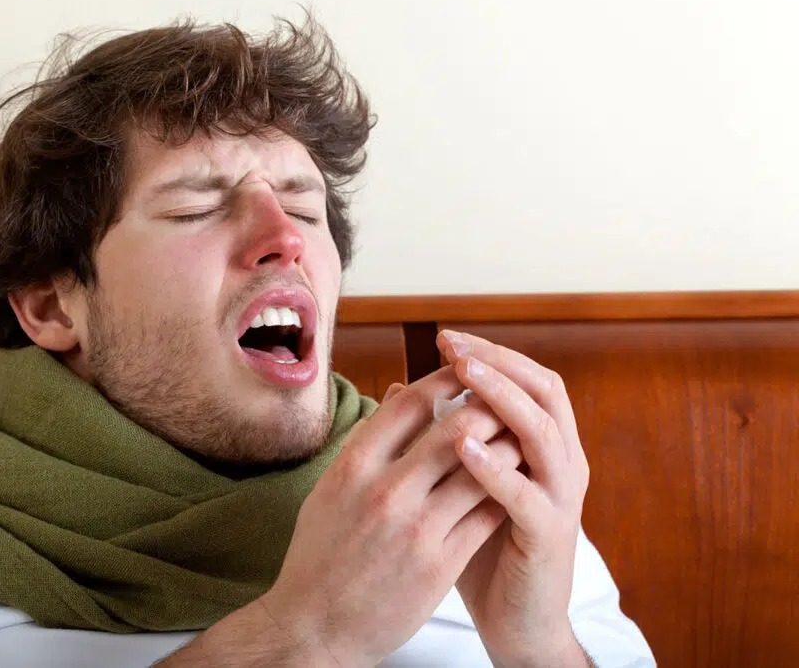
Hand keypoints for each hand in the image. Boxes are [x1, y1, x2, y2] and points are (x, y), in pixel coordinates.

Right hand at [257, 365, 523, 666]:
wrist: (315, 627)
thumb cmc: (320, 555)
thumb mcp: (330, 490)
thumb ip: (366, 442)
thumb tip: (397, 394)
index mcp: (354, 466)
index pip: (410, 404)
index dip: (445, 380)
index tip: (466, 371)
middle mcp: (385, 491)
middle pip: (454, 428)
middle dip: (487, 406)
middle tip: (504, 398)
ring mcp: (416, 528)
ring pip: (481, 468)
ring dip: (506, 445)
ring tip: (520, 433)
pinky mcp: (440, 563)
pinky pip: (487, 514)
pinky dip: (505, 490)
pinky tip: (516, 481)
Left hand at [437, 330, 590, 667]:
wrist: (512, 621)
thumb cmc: (480, 547)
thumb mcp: (457, 482)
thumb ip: (438, 438)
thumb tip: (396, 391)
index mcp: (542, 446)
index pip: (526, 379)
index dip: (490, 354)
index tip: (446, 337)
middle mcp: (561, 463)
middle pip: (544, 391)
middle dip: (498, 363)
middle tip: (454, 345)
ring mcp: (560, 498)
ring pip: (543, 432)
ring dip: (502, 400)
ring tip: (465, 376)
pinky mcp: (550, 535)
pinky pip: (526, 494)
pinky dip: (496, 467)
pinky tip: (463, 448)